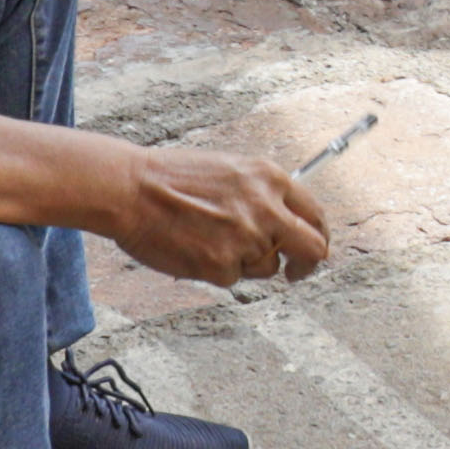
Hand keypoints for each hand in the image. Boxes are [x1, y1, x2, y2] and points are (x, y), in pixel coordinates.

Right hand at [109, 140, 331, 288]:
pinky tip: (194, 247)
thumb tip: (285, 220)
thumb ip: (262, 193)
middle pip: (313, 249)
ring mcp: (247, 239)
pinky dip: (217, 270)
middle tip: (295, 273)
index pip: (315, 214)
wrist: (132, 189)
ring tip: (210, 240)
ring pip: (267, 268)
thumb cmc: (172, 178)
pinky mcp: (223, 266)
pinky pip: (233, 278)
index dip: (317, 235)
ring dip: (246, 263)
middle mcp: (267, 208)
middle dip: (307, 265)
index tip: (309, 247)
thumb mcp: (231, 170)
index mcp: (271, 178)